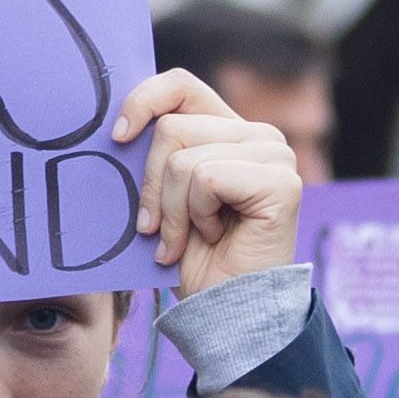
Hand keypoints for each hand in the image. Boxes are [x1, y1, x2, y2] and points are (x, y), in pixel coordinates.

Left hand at [114, 70, 301, 297]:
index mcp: (229, 130)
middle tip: (156, 228)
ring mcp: (274, 156)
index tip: (118, 138)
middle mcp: (258, 135)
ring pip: (184, 159)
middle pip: (172, 127)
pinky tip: (213, 238)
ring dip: (172, 211)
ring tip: (188, 238)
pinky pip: (206, 179)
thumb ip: (156, 154)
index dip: (143, 100)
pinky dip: (195, 216)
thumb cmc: (192, 258)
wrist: (224, 311)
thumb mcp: (163, 195)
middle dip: (151, 186)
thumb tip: (118, 126)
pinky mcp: (280, 182)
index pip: (180, 85)